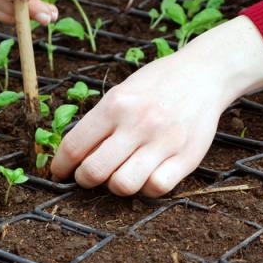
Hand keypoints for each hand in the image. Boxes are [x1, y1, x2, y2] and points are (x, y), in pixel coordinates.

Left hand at [50, 16, 262, 196]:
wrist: (204, 74)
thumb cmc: (157, 84)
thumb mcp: (122, 91)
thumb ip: (99, 121)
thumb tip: (72, 155)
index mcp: (115, 104)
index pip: (74, 146)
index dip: (60, 166)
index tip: (59, 173)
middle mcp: (138, 124)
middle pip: (94, 172)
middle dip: (84, 180)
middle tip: (88, 176)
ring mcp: (164, 142)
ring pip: (123, 185)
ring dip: (115, 186)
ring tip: (118, 175)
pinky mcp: (188, 157)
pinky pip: (156, 188)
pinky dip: (146, 188)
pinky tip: (145, 176)